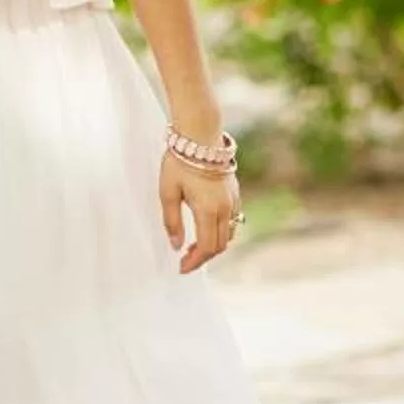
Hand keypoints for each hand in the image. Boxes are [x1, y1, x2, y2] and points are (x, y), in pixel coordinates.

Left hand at [161, 155, 241, 273]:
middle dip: (203, 257)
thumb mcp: (167, 192)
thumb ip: (172, 221)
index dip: (194, 262)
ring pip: (229, 234)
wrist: (199, 135)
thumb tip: (176, 245)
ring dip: (214, 245)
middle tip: (185, 259)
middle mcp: (225, 208)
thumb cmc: (179, 161)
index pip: (206, 248)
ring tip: (194, 246)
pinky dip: (221, 231)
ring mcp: (233, 200)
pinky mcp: (235, 193)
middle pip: (220, 245)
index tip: (181, 268)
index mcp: (208, 210)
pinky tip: (206, 228)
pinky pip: (233, 220)